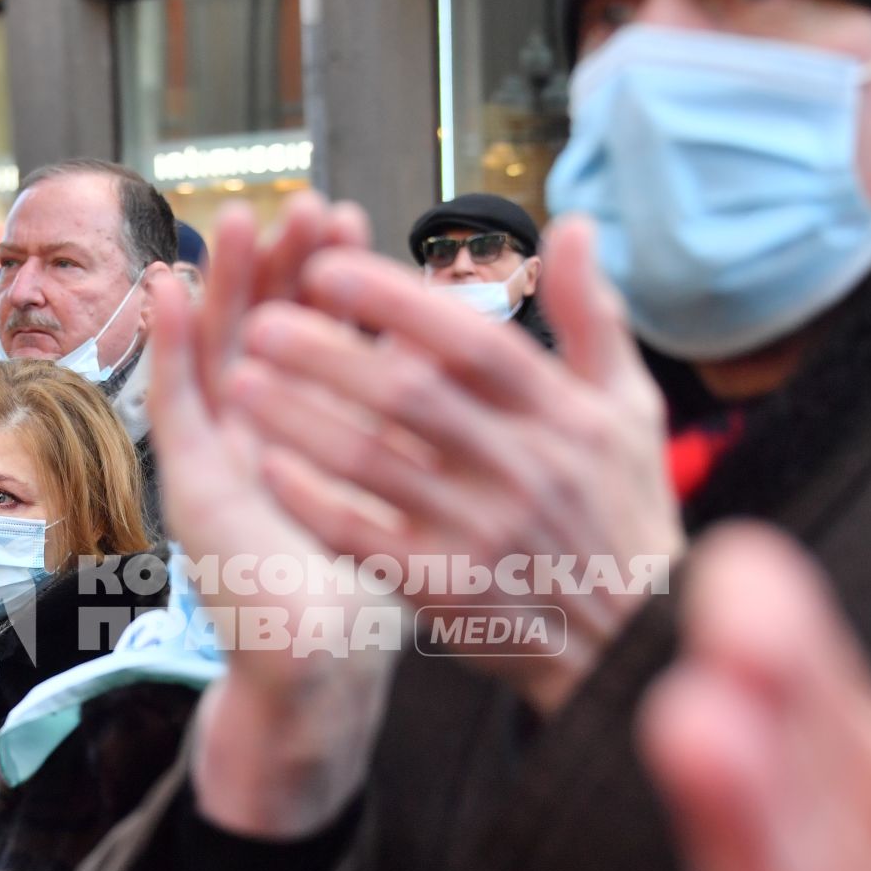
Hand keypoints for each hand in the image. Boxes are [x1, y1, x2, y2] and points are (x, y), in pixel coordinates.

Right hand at [150, 194, 398, 840]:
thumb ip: (421, 414)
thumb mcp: (410, 482)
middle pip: (268, 323)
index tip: (353, 220)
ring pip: (216, 348)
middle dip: (286, 263)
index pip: (323, 328)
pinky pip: (174, 401)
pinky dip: (167, 343)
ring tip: (239, 218)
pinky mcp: (191, 483)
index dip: (332, 274)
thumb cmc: (371, 577)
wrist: (329, 660)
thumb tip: (452, 337)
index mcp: (319, 424)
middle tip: (307, 204)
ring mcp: (223, 451)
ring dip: (223, 283)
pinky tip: (167, 289)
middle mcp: (266, 427)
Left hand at [228, 216, 681, 717]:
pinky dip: (314, 501)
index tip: (326, 267)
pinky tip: (268, 466)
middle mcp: (524, 471)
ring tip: (240, 382)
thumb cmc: (624, 514)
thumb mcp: (630, 410)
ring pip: (374, 464)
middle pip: (409, 396)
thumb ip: (593, 316)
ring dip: (300, 420)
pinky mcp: (446, 591)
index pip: (470, 342)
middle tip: (261, 320)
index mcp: (564, 416)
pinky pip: (363, 539)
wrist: (630, 645)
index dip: (394, 301)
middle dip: (327, 353)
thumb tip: (571, 224)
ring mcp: (481, 535)